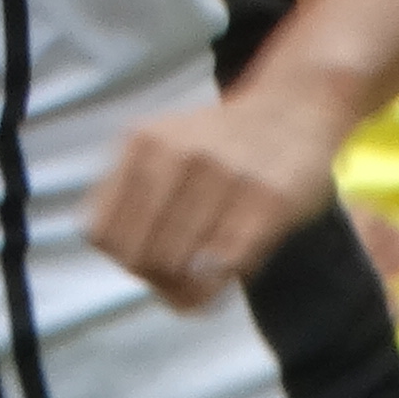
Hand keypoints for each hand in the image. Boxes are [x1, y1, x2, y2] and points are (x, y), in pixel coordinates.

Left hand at [88, 70, 344, 310]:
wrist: (296, 107)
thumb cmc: (221, 145)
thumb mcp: (161, 147)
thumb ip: (130, 196)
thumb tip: (127, 265)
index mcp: (142, 143)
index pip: (102, 233)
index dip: (121, 260)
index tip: (143, 263)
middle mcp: (178, 154)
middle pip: (139, 256)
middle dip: (157, 281)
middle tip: (179, 283)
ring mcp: (226, 174)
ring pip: (180, 266)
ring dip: (188, 290)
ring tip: (202, 281)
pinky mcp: (270, 200)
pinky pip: (227, 264)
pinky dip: (220, 282)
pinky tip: (226, 274)